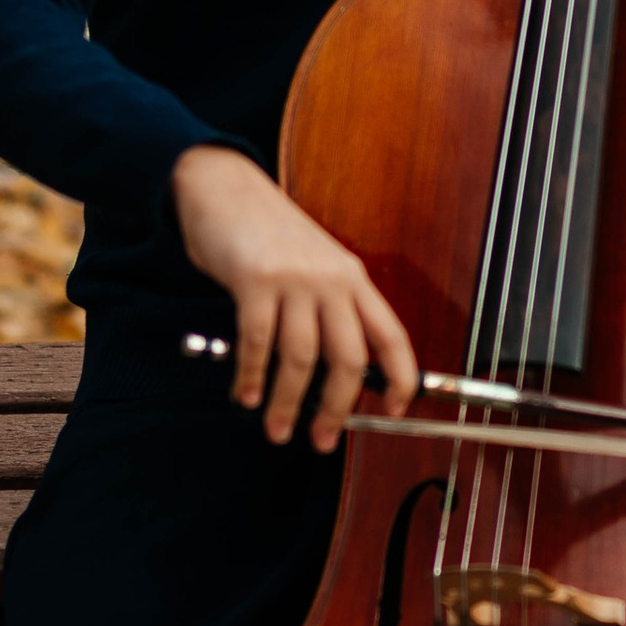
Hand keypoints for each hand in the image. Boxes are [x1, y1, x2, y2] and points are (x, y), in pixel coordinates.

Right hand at [171, 146, 418, 449]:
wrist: (223, 187)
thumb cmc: (267, 233)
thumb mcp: (314, 265)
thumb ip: (330, 310)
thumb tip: (338, 375)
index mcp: (353, 278)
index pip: (391, 335)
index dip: (401, 377)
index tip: (397, 409)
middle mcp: (331, 279)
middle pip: (349, 358)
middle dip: (336, 409)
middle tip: (321, 439)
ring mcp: (294, 279)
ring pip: (302, 358)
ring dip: (288, 403)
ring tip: (276, 428)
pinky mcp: (255, 279)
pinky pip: (258, 342)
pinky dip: (252, 376)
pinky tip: (246, 394)